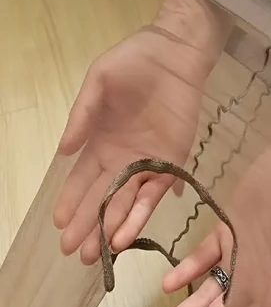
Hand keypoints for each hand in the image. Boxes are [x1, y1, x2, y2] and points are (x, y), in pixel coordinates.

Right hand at [53, 0, 220, 263]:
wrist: (175, 52)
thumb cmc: (134, 62)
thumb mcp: (99, 83)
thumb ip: (82, 116)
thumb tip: (63, 151)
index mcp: (101, 143)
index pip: (81, 180)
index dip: (70, 202)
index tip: (59, 225)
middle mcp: (122, 160)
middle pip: (101, 199)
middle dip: (87, 226)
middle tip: (73, 253)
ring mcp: (147, 163)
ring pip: (126, 203)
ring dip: (112, 228)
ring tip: (99, 254)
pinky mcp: (172, 162)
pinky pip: (156, 192)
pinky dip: (142, 213)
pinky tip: (126, 235)